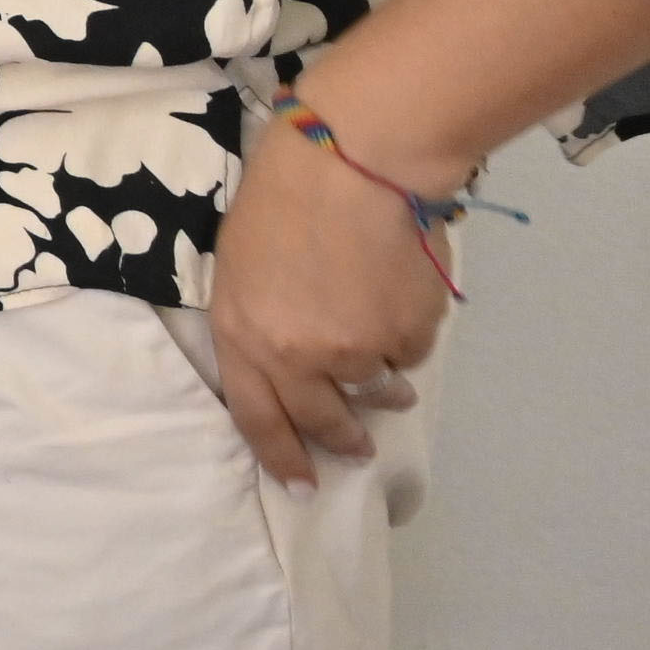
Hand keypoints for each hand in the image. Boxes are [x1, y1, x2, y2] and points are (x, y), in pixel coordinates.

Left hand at [204, 107, 449, 486]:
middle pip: (323, 420)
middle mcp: (299, 358)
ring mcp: (357, 351)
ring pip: (374, 390)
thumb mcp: (239, 267)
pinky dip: (406, 337)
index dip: (282, 457)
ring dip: (382, 390)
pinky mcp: (408, 335)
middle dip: (342, 440)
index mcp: (244, 338)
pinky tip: (399, 296)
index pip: (258, 419)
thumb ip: (257, 324)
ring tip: (387, 378)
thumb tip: (288, 364)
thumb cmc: (283, 200)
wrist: (354, 165)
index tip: (302, 484)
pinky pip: (410, 353)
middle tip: (356, 448)